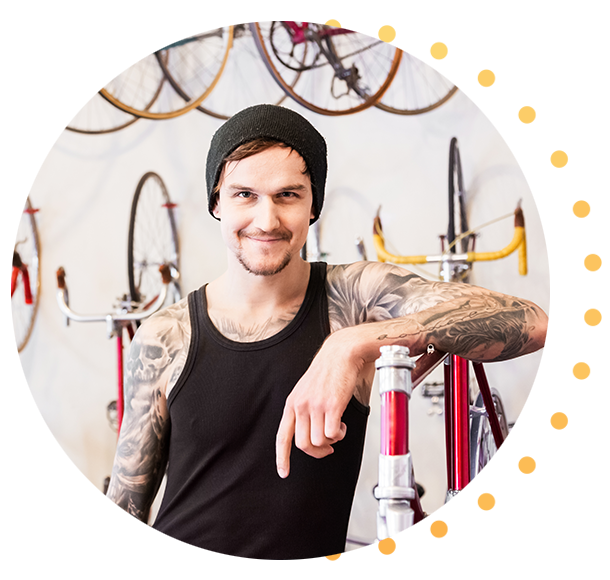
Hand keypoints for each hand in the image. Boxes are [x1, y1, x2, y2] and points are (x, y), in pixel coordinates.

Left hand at [275, 330, 363, 477]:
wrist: (341, 353)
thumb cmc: (327, 371)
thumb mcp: (306, 390)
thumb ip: (303, 410)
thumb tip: (309, 434)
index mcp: (292, 403)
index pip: (282, 437)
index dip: (282, 458)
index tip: (283, 472)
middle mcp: (301, 406)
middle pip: (303, 445)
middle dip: (317, 452)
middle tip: (327, 448)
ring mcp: (315, 406)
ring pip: (319, 441)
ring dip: (331, 440)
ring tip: (337, 428)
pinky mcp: (331, 406)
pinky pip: (333, 434)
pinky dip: (339, 434)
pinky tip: (342, 424)